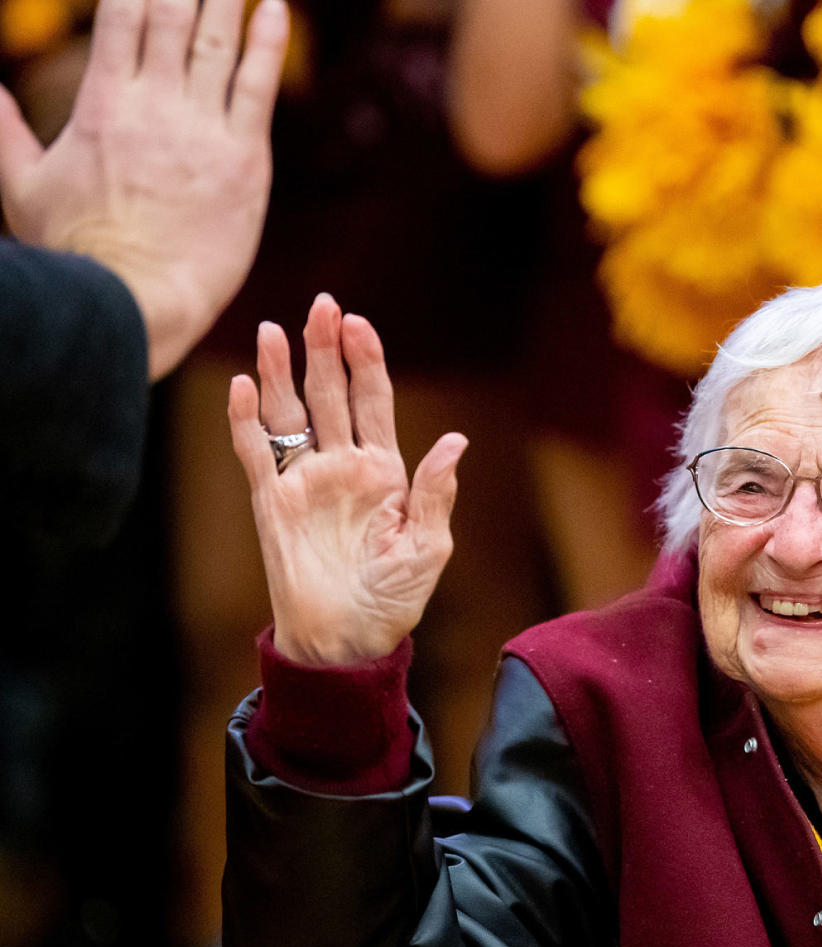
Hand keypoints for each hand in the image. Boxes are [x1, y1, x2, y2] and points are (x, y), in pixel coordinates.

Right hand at [0, 0, 288, 380]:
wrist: (139, 300)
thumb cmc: (80, 253)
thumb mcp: (23, 186)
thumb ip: (6, 131)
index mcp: (103, 104)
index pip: (121, 14)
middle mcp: (156, 106)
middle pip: (170, 13)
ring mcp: (204, 132)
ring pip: (217, 42)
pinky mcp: (245, 164)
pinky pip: (258, 91)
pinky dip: (266, 48)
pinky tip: (274, 9)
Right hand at [229, 294, 467, 666]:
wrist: (347, 642)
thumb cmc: (394, 599)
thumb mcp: (428, 547)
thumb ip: (434, 492)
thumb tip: (455, 441)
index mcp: (385, 471)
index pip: (373, 401)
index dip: (366, 361)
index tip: (359, 324)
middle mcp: (342, 466)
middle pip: (331, 393)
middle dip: (325, 348)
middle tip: (322, 305)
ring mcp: (305, 481)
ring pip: (289, 413)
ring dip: (279, 372)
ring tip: (274, 330)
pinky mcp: (271, 504)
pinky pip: (255, 453)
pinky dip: (246, 421)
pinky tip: (242, 386)